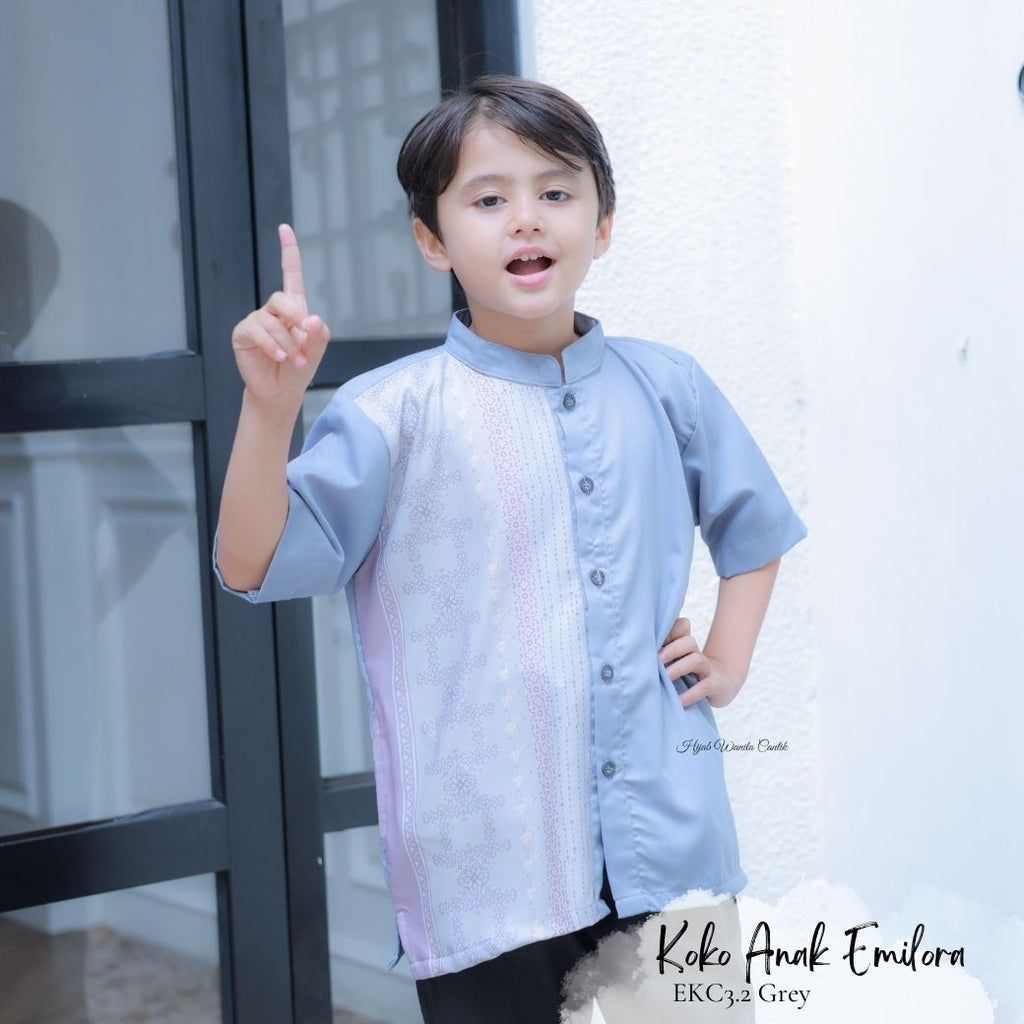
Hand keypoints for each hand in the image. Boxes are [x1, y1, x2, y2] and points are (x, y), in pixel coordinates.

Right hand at [230, 224, 330, 409]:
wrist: (280, 392)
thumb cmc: (298, 369)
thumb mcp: (316, 352)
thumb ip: (319, 335)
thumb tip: (312, 318)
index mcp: (294, 309)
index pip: (291, 274)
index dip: (288, 251)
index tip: (284, 228)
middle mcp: (273, 311)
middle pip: (282, 298)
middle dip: (295, 319)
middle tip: (304, 342)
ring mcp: (256, 321)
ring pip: (272, 321)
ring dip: (287, 344)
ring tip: (294, 361)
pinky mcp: (243, 334)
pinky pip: (257, 332)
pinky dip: (271, 346)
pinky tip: (278, 358)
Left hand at [658, 617, 743, 708]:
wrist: (721, 684)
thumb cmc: (689, 672)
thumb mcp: (676, 661)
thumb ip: (661, 655)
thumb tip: (637, 656)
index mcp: (685, 644)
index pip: (681, 627)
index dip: (670, 630)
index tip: (653, 641)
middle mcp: (696, 653)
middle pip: (688, 642)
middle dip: (672, 649)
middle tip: (657, 659)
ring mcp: (707, 668)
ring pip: (696, 660)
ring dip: (679, 668)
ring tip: (666, 677)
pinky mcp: (715, 684)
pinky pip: (704, 686)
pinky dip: (690, 694)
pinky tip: (679, 701)